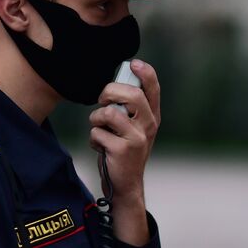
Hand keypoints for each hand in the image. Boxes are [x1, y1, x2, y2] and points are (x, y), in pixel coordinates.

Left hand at [89, 59, 160, 205]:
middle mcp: (149, 125)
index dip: (145, 73)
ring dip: (96, 119)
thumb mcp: (133, 128)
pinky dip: (93, 139)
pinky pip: (97, 132)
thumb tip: (113, 86)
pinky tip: (101, 148)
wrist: (126, 184)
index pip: (153, 89)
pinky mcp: (122, 150)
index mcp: (152, 117)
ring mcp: (137, 138)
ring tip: (100, 130)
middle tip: (103, 101)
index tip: (134, 63)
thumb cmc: (124, 150)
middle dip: (110, 92)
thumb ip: (128, 108)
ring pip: (109, 113)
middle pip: (131, 94)